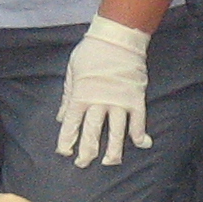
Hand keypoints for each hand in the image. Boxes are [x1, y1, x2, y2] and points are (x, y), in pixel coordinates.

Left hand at [56, 16, 151, 166]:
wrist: (117, 38)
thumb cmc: (91, 51)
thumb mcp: (72, 71)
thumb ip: (67, 96)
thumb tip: (61, 117)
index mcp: (80, 96)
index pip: (71, 125)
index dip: (67, 141)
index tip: (65, 153)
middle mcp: (99, 103)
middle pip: (92, 134)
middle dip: (87, 152)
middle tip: (83, 164)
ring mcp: (118, 102)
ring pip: (116, 133)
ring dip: (113, 151)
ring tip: (109, 162)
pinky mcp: (135, 99)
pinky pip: (138, 121)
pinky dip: (139, 134)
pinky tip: (141, 144)